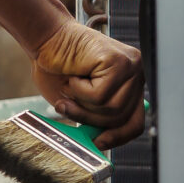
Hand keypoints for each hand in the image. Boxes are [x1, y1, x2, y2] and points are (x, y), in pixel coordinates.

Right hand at [32, 15, 145, 147]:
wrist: (47, 39)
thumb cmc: (59, 68)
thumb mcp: (79, 103)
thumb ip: (95, 119)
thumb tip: (101, 143)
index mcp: (130, 85)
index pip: (136, 122)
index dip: (118, 137)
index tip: (99, 143)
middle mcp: (136, 74)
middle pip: (122, 118)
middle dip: (89, 119)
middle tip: (66, 107)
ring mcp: (131, 66)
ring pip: (112, 109)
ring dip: (83, 103)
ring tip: (70, 86)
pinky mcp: (119, 62)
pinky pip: (101, 96)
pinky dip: (80, 90)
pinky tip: (75, 74)